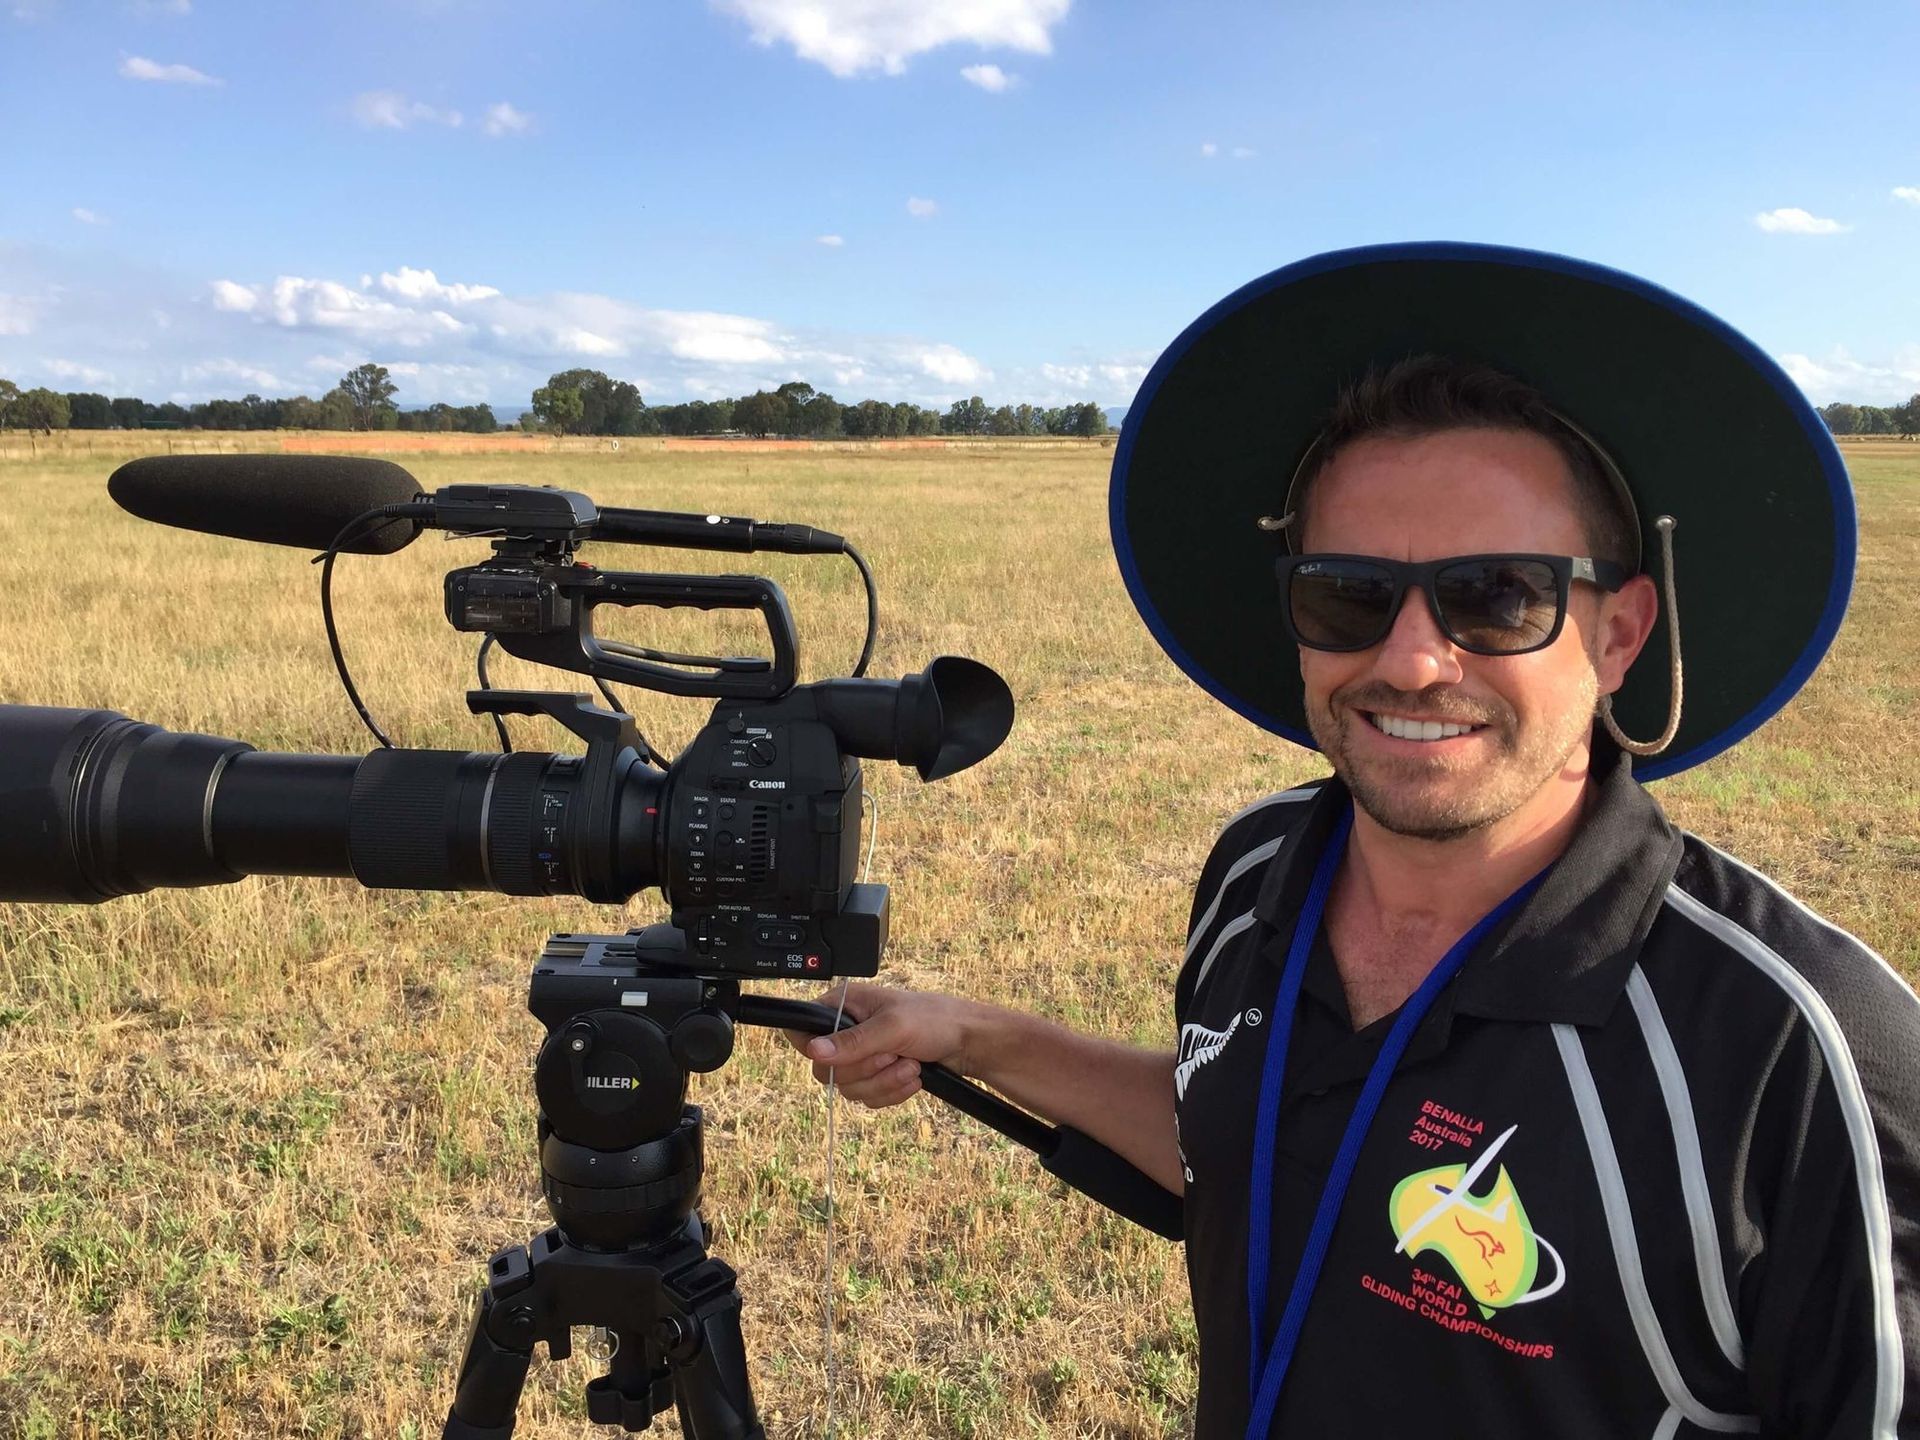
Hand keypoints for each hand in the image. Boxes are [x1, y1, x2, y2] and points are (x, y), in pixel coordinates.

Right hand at [781, 982, 974, 1109]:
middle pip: (824, 1069)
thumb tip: (815, 1051)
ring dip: (883, 1083)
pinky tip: (911, 1077)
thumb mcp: (893, 1027)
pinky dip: (891, 1092)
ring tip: (909, 1066)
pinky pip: (868, 1098)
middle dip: (864, 1070)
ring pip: (848, 1088)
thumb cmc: (935, 1020)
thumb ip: (853, 1041)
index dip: (812, 1048)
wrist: (967, 1042)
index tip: (835, 1058)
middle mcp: (847, 1031)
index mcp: (844, 1006)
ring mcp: (861, 1056)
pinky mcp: (876, 1075)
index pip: (800, 1029)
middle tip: (892, 1056)